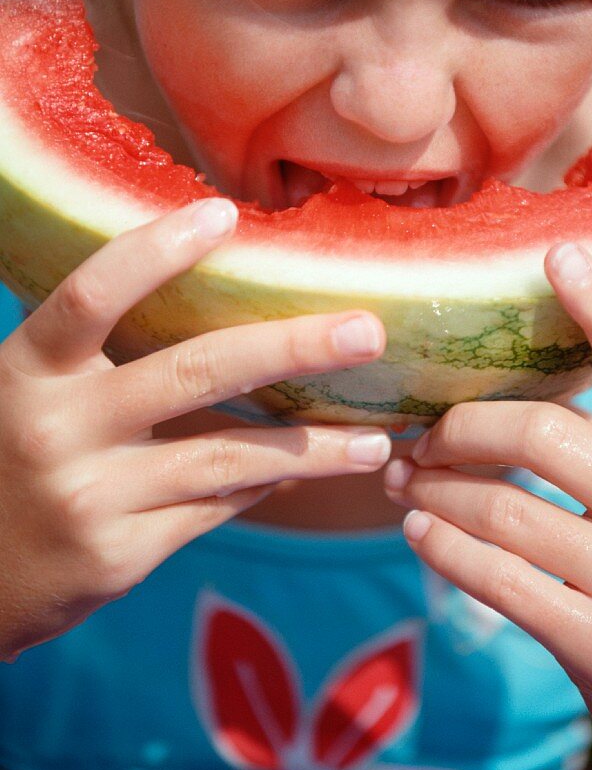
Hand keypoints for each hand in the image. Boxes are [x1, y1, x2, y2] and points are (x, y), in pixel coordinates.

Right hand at [0, 198, 388, 659]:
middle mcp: (56, 429)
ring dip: (311, 446)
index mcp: (27, 370)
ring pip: (226, 459)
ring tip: (377, 440)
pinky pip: (214, 507)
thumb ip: (97, 348)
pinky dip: (268, 484)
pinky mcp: (120, 554)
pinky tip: (314, 471)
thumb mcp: (35, 389)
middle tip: (365, 330)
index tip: (225, 214)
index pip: (91, 297)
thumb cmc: (15, 454)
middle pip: (193, 373)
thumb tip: (220, 294)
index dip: (156, 252)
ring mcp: (91, 497)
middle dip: (290, 348)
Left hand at [384, 243, 591, 769]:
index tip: (558, 254)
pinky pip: (499, 578)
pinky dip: (444, 548)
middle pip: (543, 433)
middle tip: (419, 435)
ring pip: (505, 508)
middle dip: (461, 428)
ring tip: (402, 481)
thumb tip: (504, 406)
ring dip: (435, 490)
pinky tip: (420, 532)